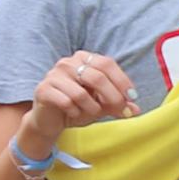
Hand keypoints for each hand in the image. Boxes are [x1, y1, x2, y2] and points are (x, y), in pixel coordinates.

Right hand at [20, 49, 135, 151]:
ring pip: (81, 93)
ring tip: (91, 113)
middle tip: (120, 110)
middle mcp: (68, 63)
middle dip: (113, 97)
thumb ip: (116, 104)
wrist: (50, 121)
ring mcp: (53, 75)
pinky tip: (74, 114)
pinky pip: (66, 102)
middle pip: (97, 77)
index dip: (122, 81)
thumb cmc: (77, 108)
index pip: (107, 64)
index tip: (132, 98)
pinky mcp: (43, 90)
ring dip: (92, 108)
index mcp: (84, 59)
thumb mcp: (100, 106)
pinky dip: (75, 112)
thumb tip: (135, 109)